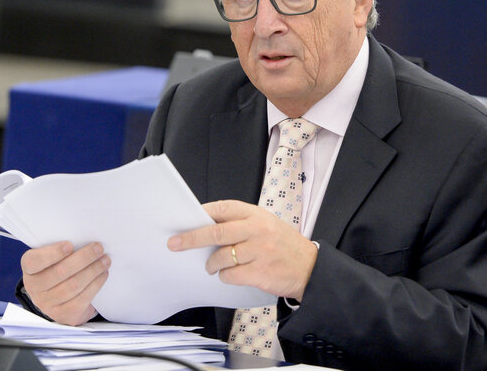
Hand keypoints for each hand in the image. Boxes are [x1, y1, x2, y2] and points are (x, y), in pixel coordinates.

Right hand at [21, 241, 109, 325]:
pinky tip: (103, 274)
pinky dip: (96, 284)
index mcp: (30, 270)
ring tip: (105, 260)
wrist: (58, 299)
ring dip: (93, 270)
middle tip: (98, 248)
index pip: (34, 261)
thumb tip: (84, 238)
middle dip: (84, 258)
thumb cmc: (57, 270)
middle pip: (60, 272)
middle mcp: (35, 288)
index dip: (53, 253)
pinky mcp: (63, 314)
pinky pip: (82, 299)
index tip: (70, 245)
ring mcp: (48, 304)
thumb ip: (60, 250)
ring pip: (74, 285)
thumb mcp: (52, 259)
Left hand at [167, 200, 317, 300]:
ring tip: (212, 266)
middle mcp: (258, 230)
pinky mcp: (260, 272)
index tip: (186, 218)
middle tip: (175, 244)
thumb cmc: (284, 246)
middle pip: (216, 233)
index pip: (223, 209)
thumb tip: (206, 226)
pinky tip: (230, 275)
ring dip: (211, 264)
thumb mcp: (267, 224)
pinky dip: (225, 277)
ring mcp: (260, 252)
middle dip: (191, 239)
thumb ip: (241, 223)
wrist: (311, 269)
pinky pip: (230, 275)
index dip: (202, 213)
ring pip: (221, 257)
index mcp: (257, 215)